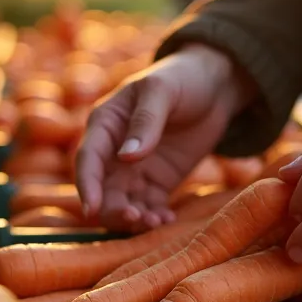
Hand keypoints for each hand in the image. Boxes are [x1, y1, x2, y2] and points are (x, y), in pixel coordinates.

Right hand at [76, 44, 255, 231]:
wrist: (214, 87)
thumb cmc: (181, 78)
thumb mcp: (162, 91)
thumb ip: (145, 122)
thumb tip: (127, 156)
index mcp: (105, 124)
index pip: (88, 159)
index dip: (87, 185)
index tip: (92, 210)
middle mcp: (113, 151)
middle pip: (103, 189)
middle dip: (114, 209)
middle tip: (136, 218)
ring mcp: (135, 169)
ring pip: (124, 202)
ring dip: (134, 218)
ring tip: (156, 223)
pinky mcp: (157, 182)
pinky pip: (149, 206)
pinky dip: (154, 217)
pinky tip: (168, 221)